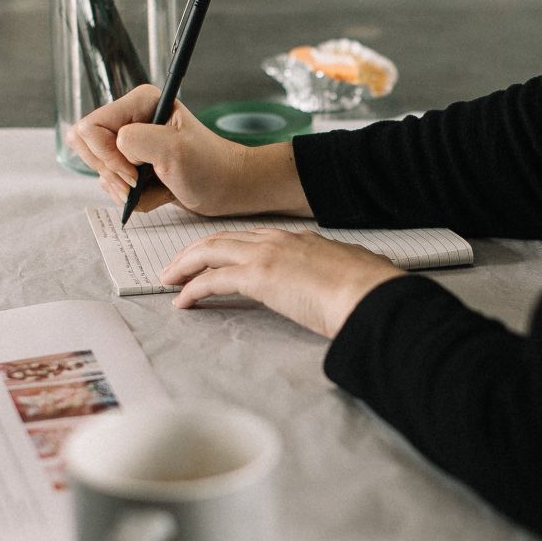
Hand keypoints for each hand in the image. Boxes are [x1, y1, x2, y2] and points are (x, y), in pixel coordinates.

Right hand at [65, 85, 308, 217]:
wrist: (230, 188)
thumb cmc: (210, 167)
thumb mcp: (174, 151)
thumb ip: (136, 141)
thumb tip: (114, 144)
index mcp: (139, 103)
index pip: (91, 128)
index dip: (107, 156)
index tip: (135, 173)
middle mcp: (131, 119)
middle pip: (87, 148)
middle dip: (112, 174)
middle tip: (140, 182)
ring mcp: (130, 144)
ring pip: (99, 171)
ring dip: (123, 189)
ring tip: (154, 187)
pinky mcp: (132, 165)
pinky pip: (112, 185)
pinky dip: (132, 198)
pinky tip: (158, 193)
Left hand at [161, 229, 404, 337]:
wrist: (372, 294)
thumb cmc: (370, 291)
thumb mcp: (353, 274)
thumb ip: (340, 276)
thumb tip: (349, 283)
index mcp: (301, 240)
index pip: (252, 239)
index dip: (228, 249)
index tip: (214, 261)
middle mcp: (279, 241)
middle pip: (223, 239)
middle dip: (195, 252)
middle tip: (176, 267)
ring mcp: (267, 256)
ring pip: (211, 251)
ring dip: (185, 265)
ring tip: (169, 280)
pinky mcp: (259, 277)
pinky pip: (212, 280)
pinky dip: (192, 289)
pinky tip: (183, 302)